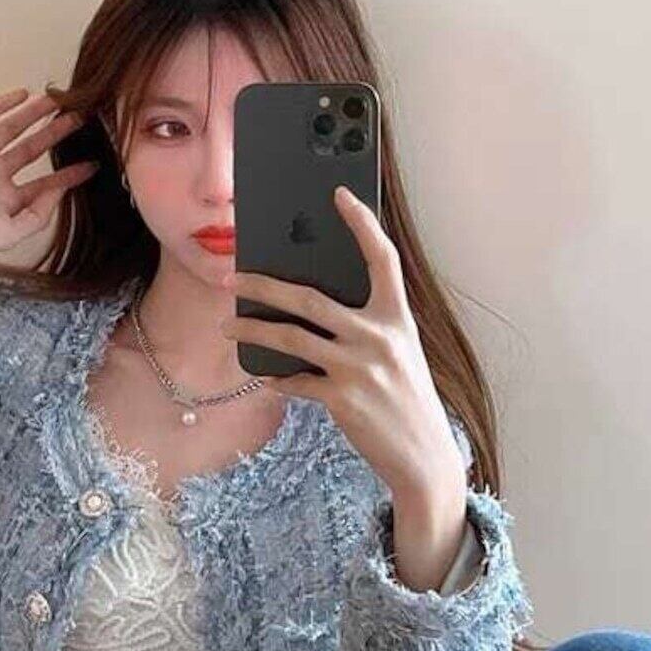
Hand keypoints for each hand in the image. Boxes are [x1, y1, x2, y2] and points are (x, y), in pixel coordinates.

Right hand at [0, 86, 97, 263]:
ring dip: (35, 114)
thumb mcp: (13, 232)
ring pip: (13, 129)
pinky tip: (23, 95)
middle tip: (79, 118)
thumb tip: (60, 190)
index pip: (46, 182)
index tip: (92, 164)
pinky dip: (3, 105)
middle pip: (34, 148)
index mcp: (9, 199)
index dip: (70, 174)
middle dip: (56, 133)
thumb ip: (39, 213)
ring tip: (57, 101)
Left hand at [221, 185, 465, 504]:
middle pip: (309, 298)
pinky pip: (296, 381)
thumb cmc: (406, 400)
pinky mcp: (342, 398)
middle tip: (232, 278)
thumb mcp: (399, 354)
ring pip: (291, 337)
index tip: (339, 195)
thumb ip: (367, 327)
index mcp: (398, 317)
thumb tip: (313, 308)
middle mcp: (379, 336)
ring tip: (227, 327)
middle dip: (263, 286)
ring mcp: (359, 367)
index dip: (362, 223)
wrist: (423, 456)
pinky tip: (265, 377)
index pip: (381, 258)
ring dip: (252, 331)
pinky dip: (277, 379)